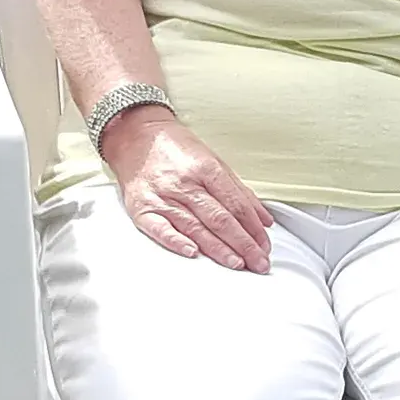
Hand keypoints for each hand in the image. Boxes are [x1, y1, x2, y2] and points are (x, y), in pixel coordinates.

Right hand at [105, 109, 274, 271]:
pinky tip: (193, 253)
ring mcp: (162, 196)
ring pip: (196, 228)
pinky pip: (160, 229)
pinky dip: (177, 242)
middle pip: (220, 219)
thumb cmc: (175, 148)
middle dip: (243, 245)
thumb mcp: (213, 160)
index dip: (253, 228)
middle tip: (258, 263)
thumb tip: (262, 219)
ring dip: (219, 250)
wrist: (135, 135)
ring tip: (237, 264)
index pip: (236, 204)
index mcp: (205, 168)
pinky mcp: (142, 208)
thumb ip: (239, 191)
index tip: (264, 244)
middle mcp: (184, 183)